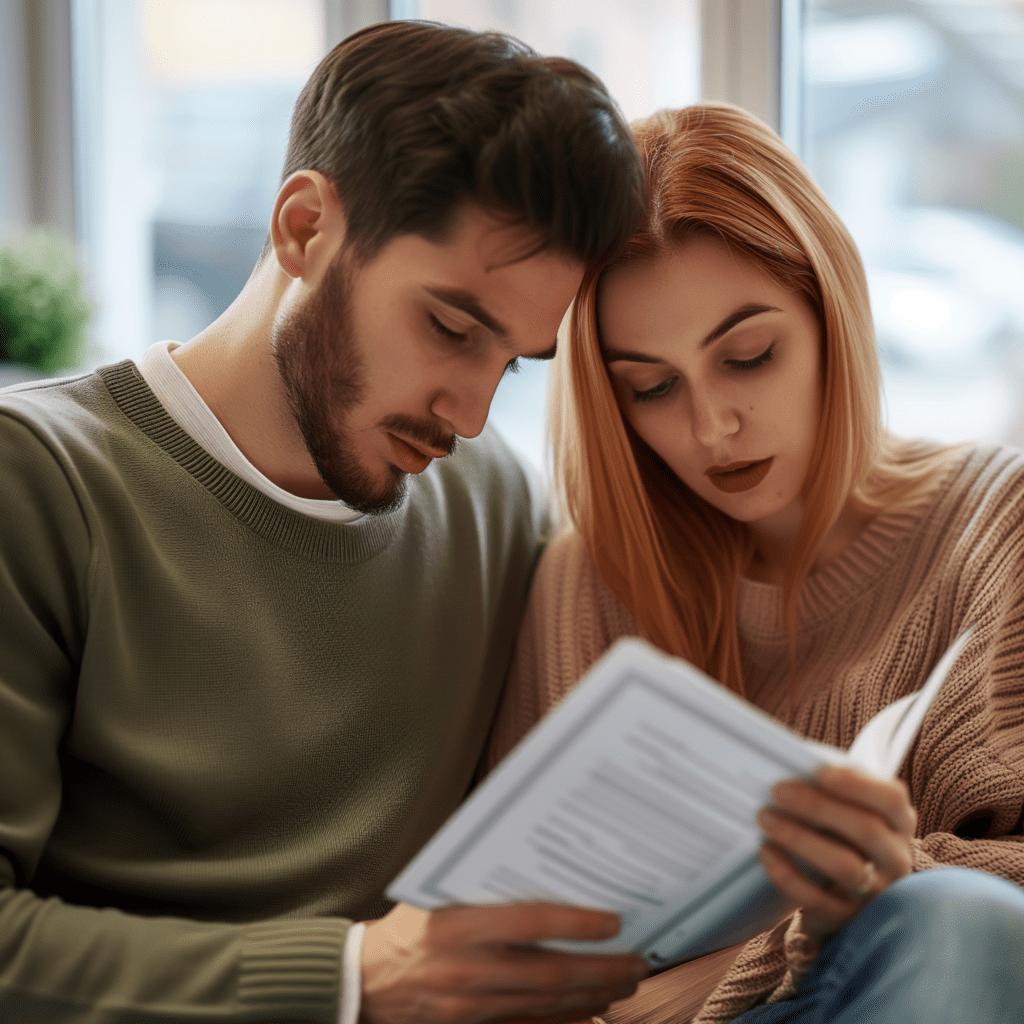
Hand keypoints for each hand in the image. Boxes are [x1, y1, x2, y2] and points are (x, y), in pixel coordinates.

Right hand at [360, 901, 647, 1023]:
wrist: (367, 980)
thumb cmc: (410, 922)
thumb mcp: (439, 891)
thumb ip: (485, 881)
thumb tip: (546, 861)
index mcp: (456, 925)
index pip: (530, 924)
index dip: (576, 924)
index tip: (614, 922)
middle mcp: (466, 969)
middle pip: (549, 973)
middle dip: (601, 969)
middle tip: (637, 960)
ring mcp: (470, 1005)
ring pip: (546, 1003)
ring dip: (593, 994)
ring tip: (626, 980)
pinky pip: (530, 1023)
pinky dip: (568, 1016)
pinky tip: (594, 1006)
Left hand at [756, 765, 916, 946]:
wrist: (839, 897)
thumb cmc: (840, 836)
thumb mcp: (846, 810)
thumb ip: (832, 789)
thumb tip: (797, 763)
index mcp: (898, 823)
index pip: (891, 799)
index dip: (857, 784)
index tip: (818, 771)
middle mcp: (895, 858)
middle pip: (866, 829)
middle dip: (817, 806)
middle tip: (777, 790)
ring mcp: (876, 893)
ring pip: (844, 866)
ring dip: (800, 838)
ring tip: (765, 818)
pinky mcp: (847, 919)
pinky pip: (818, 899)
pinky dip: (788, 874)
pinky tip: (766, 852)